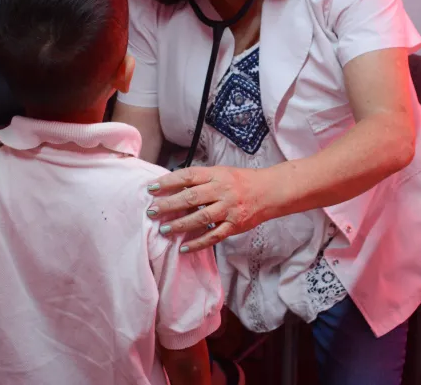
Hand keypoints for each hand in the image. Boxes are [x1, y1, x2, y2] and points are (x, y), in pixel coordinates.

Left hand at [146, 165, 264, 252]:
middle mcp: (222, 190)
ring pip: (201, 218)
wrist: (269, 191)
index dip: (168, 181)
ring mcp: (229, 209)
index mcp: (216, 174)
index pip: (188, 176)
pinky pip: (214, 236)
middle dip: (169, 205)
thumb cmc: (240, 181)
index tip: (151, 188)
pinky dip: (198, 243)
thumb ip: (200, 180)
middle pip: (191, 197)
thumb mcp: (220, 173)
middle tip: (152, 211)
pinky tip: (184, 248)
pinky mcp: (235, 226)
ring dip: (180, 225)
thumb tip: (172, 186)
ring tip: (164, 229)